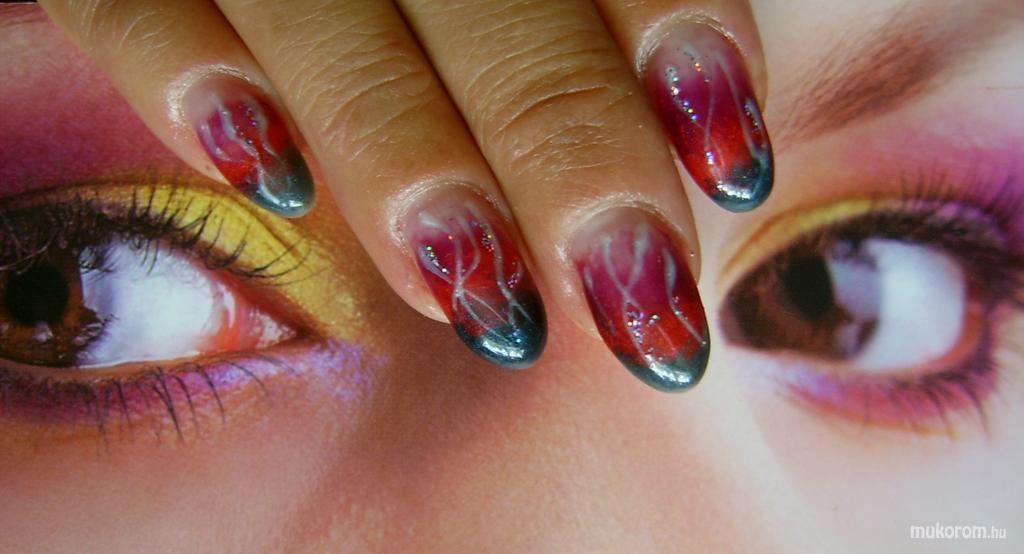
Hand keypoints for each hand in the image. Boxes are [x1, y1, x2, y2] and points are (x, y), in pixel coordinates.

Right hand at [38, 0, 773, 389]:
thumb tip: (706, 166)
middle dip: (570, 151)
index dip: (678, 34)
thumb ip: (583, 34)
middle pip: (492, 5)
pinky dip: (186, 76)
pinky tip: (269, 179)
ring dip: (403, 154)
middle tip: (640, 299)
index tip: (731, 167)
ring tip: (486, 301)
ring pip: (323, 13)